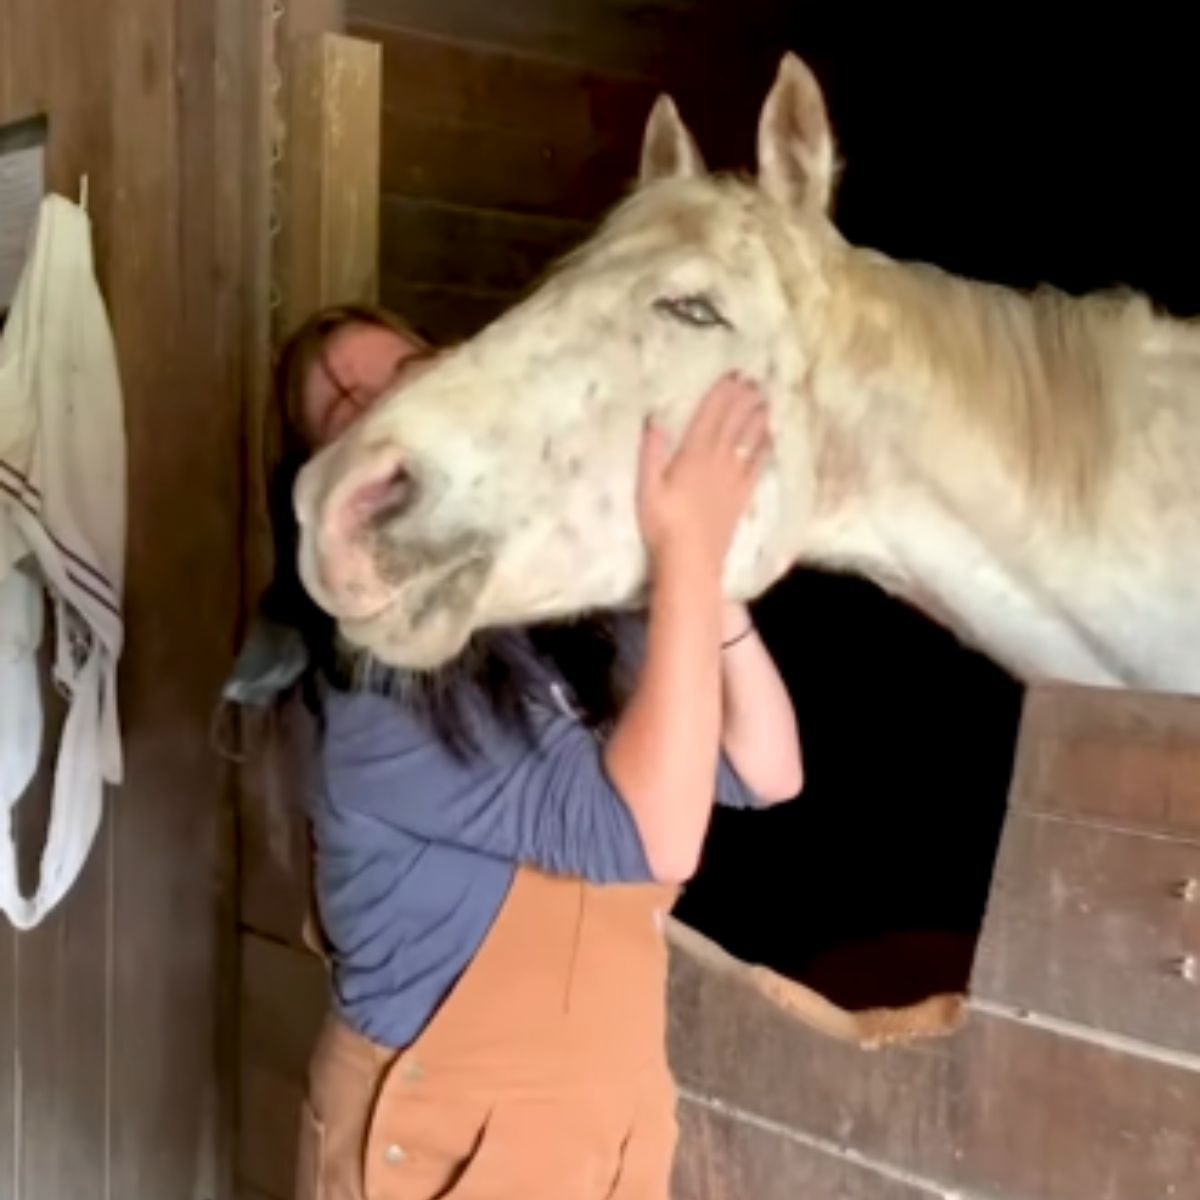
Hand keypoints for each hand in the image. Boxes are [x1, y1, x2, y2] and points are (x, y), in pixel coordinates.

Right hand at [636, 373, 770, 576]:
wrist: (691, 560)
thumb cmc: (662, 525)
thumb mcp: (646, 488)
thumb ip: (651, 452)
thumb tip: (654, 419)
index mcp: (692, 455)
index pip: (710, 416)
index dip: (722, 393)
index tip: (733, 375)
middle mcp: (717, 461)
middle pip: (732, 423)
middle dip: (742, 400)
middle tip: (754, 380)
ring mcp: (733, 479)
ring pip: (748, 440)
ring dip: (756, 419)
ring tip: (765, 400)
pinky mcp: (741, 497)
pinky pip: (756, 467)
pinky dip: (763, 450)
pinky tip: (769, 439)